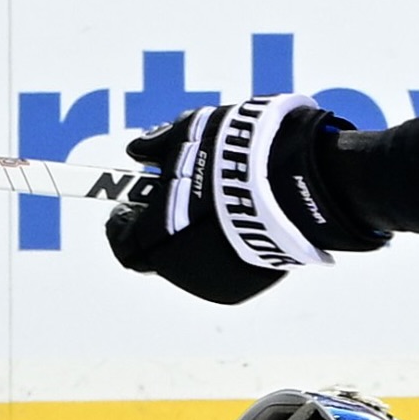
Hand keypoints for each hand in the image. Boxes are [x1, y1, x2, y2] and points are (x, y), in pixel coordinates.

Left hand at [100, 99, 379, 305]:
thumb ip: (155, 145)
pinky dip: (222, 247)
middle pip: (156, 254)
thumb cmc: (232, 156)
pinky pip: (223, 267)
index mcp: (155, 235)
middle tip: (177, 198)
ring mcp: (213, 280)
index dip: (122, 223)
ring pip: (191, 261)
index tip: (129, 206)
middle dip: (161, 227)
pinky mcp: (245, 284)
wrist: (296, 180)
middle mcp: (180, 267)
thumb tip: (137, 148)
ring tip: (216, 202)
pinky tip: (239, 218)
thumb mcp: (186, 135)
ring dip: (193, 237)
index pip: (122, 243)